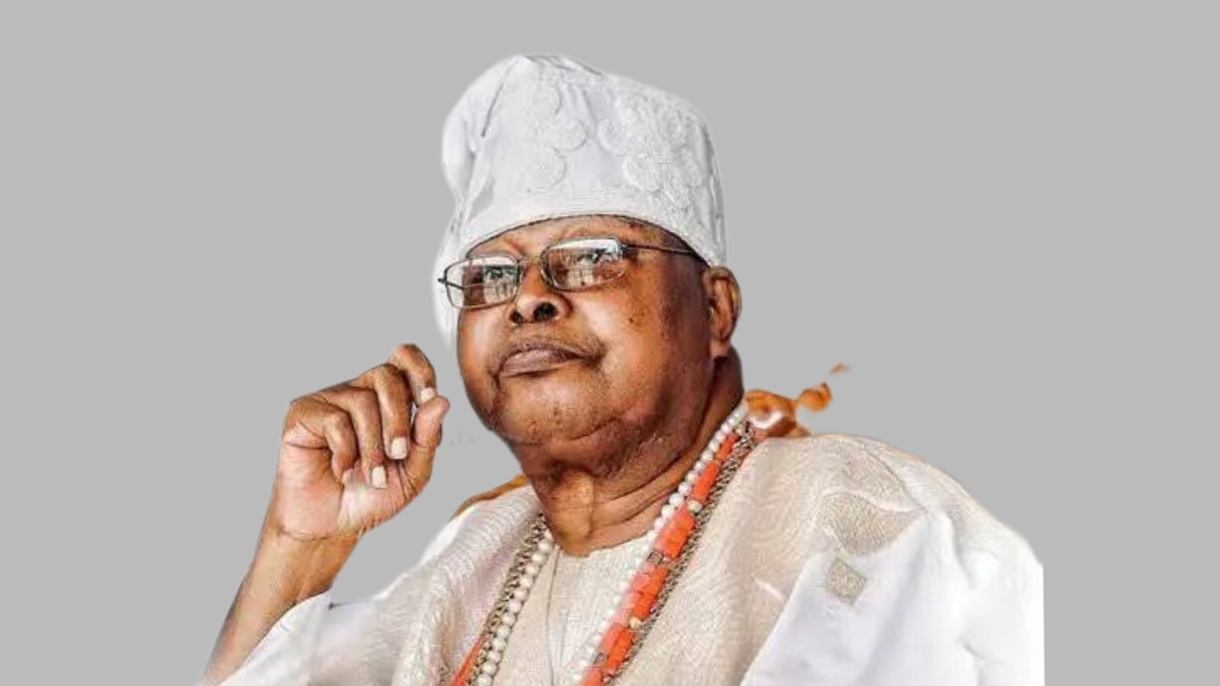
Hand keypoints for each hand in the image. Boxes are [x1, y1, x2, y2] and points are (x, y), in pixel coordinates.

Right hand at [266, 344, 449, 541]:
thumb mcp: (413, 473)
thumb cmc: (372, 495)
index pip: (405, 358)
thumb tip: (441, 402)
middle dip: (398, 419)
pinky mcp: (302, 414)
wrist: (333, 525)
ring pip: (363, 402)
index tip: (429, 399)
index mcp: (390, 398)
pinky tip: (343, 473)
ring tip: (372, 476)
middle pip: (387, 375)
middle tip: (399, 454)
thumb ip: (427, 438)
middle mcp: (359, 391)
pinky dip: (346, 453)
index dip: (420, 370)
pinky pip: (334, 420)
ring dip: (373, 447)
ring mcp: (329, 400)